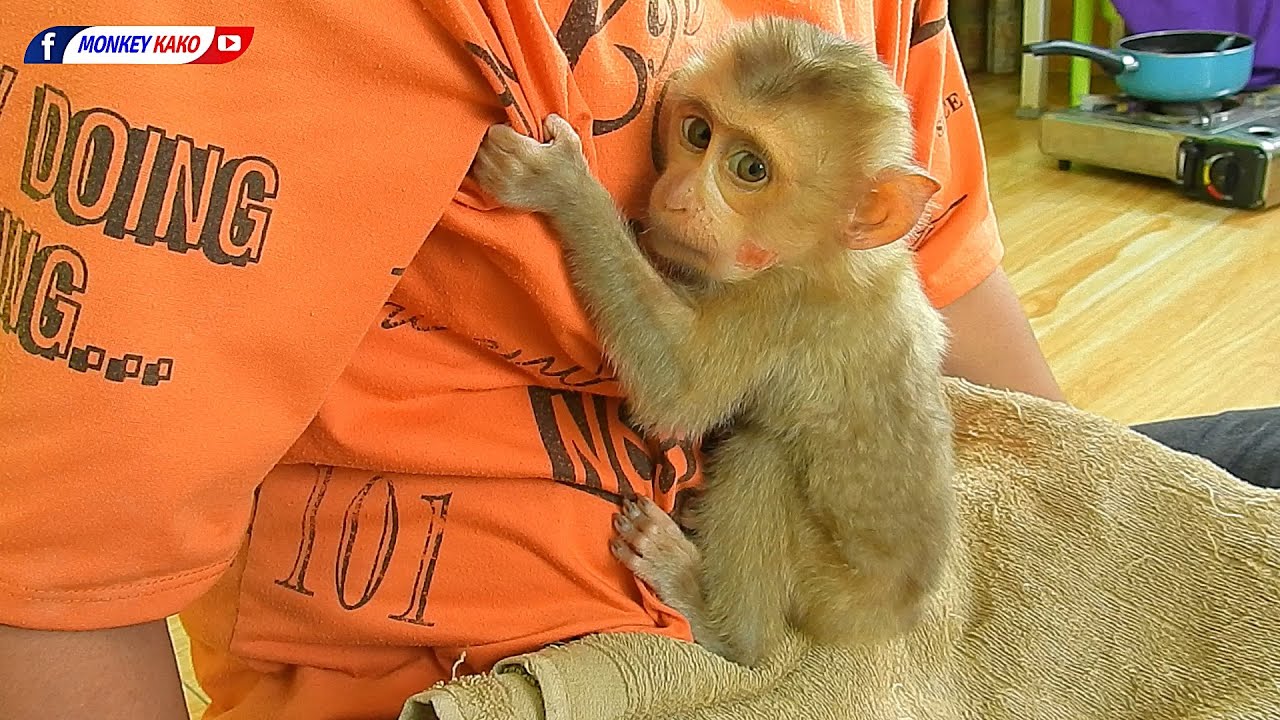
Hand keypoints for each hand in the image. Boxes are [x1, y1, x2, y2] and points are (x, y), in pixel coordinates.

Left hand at [471, 114, 588, 211]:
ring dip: (487, 154)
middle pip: (486, 145)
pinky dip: (483, 169)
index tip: (512, 131)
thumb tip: (541, 118)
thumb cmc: (569, 170)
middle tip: (507, 143)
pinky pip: (479, 176)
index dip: (503, 128)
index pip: (496, 133)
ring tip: (501, 154)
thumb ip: (554, 123)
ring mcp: (504, 185)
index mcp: (527, 155)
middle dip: (494, 140)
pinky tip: (496, 167)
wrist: (571, 201)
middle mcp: (512, 171)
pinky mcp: (500, 196)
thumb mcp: (570, 140)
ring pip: (479, 160)